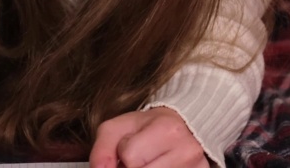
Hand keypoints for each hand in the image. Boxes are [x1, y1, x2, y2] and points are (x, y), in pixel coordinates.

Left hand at [89, 107, 208, 167]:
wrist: (186, 127)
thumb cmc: (150, 127)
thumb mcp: (120, 127)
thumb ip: (102, 149)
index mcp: (168, 130)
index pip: (130, 156)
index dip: (124, 154)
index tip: (132, 146)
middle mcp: (187, 151)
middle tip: (141, 158)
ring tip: (150, 163)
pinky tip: (161, 166)